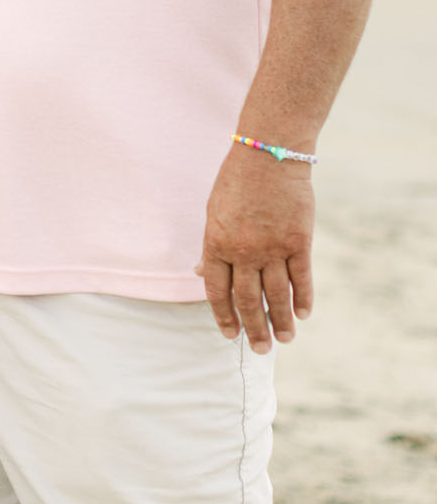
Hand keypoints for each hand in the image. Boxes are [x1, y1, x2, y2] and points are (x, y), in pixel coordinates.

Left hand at [197, 147, 315, 352]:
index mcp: (217, 242)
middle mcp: (244, 250)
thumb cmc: (236, 181)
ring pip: (277, 296)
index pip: (217, 291)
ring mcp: (273, 248)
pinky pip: (301, 279)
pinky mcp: (300, 242)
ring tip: (284, 340)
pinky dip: (303, 299)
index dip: (223, 316)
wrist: (269, 154)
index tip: (230, 334)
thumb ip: (211, 246)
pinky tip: (302, 314)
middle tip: (259, 350)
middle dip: (253, 329)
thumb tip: (200, 275)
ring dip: (280, 322)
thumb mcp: (214, 211)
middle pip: (248, 300)